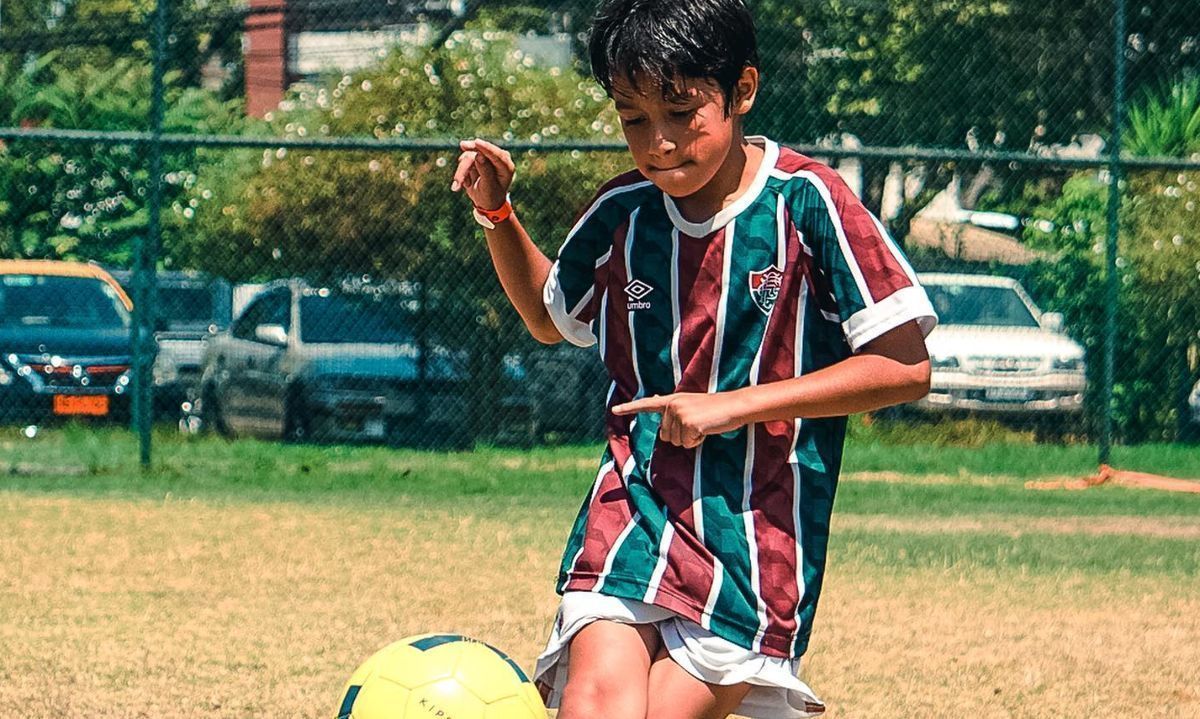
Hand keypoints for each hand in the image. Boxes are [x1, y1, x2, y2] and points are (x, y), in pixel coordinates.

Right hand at [450, 138, 513, 210]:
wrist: (486, 202)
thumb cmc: (491, 197)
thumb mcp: (488, 188)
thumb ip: (485, 171)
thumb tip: (478, 155)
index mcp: (506, 167)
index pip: (497, 155)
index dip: (486, 148)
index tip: (476, 142)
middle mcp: (497, 158)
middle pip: (478, 155)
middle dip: (465, 168)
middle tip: (457, 180)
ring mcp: (486, 157)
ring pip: (468, 157)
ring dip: (461, 173)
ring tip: (457, 187)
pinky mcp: (476, 157)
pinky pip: (464, 161)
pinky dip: (462, 174)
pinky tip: (466, 184)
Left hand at [611, 392, 744, 447]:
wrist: (734, 405)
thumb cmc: (715, 409)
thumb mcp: (690, 405)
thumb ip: (673, 409)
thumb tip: (658, 409)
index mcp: (672, 399)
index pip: (647, 404)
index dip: (629, 408)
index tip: (613, 410)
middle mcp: (672, 405)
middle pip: (666, 436)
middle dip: (682, 436)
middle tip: (699, 423)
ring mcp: (679, 414)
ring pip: (676, 442)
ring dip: (691, 439)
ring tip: (703, 425)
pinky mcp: (689, 424)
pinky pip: (687, 444)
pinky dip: (698, 441)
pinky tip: (706, 430)